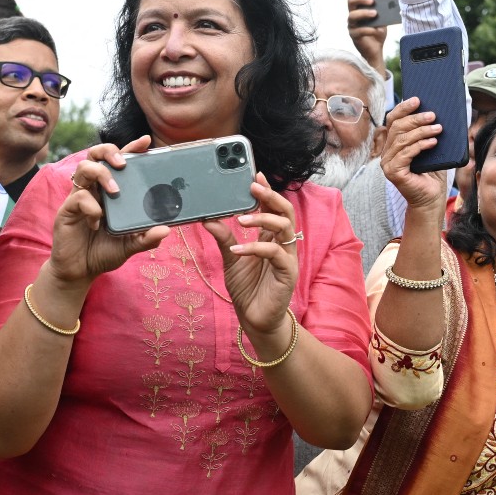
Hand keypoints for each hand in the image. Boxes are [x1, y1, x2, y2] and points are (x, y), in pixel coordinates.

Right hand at [46, 138, 170, 283]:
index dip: (130, 149)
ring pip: (83, 168)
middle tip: (123, 163)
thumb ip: (146, 238)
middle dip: (109, 151)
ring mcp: (79, 197)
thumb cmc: (103, 252)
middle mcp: (93, 189)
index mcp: (109, 191)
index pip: (118, 163)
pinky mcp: (67, 210)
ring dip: (101, 174)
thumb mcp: (130, 245)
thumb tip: (166, 230)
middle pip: (95, 155)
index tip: (146, 141)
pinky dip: (91, 207)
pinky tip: (96, 222)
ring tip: (114, 192)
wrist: (80, 271)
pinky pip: (78, 197)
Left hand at [203, 174, 301, 338]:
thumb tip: (208, 218)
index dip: (267, 191)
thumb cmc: (248, 289)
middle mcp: (283, 244)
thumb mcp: (231, 259)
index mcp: (271, 238)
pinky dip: (255, 248)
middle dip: (270, 196)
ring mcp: (287, 258)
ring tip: (241, 218)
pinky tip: (237, 249)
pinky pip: (275, 253)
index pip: (273, 208)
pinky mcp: (287, 273)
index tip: (255, 175)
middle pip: (285, 212)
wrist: (255, 320)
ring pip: (284, 228)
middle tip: (252, 186)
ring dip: (263, 219)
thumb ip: (224, 238)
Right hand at [346, 0, 387, 71]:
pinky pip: (359, 30)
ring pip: (352, 16)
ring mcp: (352, 25)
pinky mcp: (354, 35)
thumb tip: (389, 3)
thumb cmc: (378, 32)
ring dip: (364, 13)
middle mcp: (353, 15)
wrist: (377, 49)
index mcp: (360, 9)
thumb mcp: (382, 20)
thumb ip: (383, 12)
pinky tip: (376, 30)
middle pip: (351, 2)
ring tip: (375, 14)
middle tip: (372, 1)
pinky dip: (369, 29)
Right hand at [378, 98, 448, 213]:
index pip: (393, 120)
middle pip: (397, 127)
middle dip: (416, 119)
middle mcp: (386, 152)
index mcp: (392, 143)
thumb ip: (426, 133)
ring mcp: (387, 163)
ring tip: (438, 129)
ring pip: (402, 139)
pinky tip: (433, 142)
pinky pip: (405, 154)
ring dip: (421, 131)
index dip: (403, 108)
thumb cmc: (432, 173)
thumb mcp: (430, 148)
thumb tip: (434, 111)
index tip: (418, 99)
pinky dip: (420, 146)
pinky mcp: (393, 172)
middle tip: (433, 115)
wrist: (431, 198)